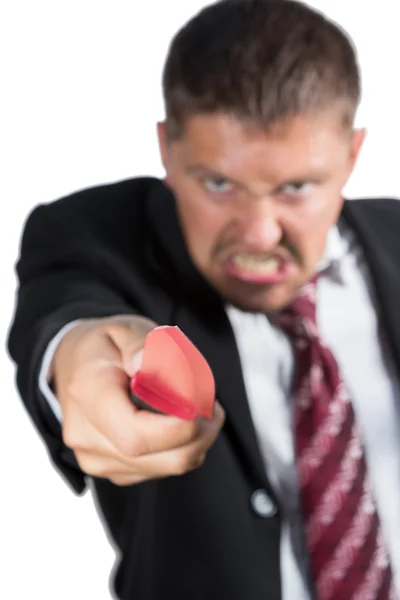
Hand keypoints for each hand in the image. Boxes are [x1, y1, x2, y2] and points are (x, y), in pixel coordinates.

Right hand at [52, 315, 224, 485]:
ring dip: (196, 441)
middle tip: (211, 404)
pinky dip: (180, 448)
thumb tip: (146, 363)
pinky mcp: (112, 470)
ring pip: (169, 467)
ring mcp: (97, 458)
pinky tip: (176, 422)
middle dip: (201, 434)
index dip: (180, 427)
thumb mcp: (125, 329)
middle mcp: (86, 434)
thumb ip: (141, 344)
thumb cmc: (106, 346)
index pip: (137, 434)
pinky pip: (161, 469)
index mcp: (88, 393)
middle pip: (163, 458)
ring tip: (196, 407)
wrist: (74, 365)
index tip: (202, 402)